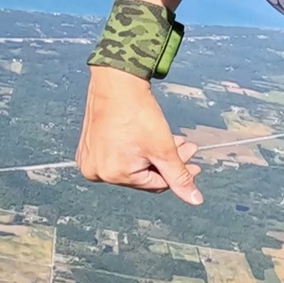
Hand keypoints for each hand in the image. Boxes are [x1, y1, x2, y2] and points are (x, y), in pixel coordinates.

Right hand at [76, 67, 202, 204]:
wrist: (116, 82)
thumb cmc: (137, 112)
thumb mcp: (163, 147)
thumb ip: (179, 176)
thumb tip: (195, 200)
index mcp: (114, 174)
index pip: (156, 183)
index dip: (178, 172)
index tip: (193, 161)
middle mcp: (97, 172)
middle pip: (143, 174)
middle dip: (166, 161)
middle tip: (186, 146)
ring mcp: (89, 159)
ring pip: (132, 164)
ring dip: (153, 155)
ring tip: (170, 139)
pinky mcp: (88, 147)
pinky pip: (117, 155)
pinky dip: (134, 149)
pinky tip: (147, 138)